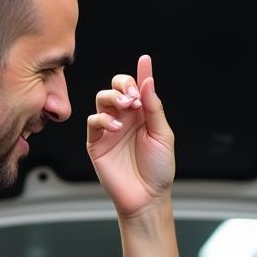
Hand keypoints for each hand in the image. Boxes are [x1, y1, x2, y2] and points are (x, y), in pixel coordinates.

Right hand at [86, 54, 175, 218]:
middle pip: (116, 87)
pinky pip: (93, 122)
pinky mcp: (96, 144)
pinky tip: (117, 128)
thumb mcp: (163, 135)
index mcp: (142, 115)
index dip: (140, 73)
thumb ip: (154, 108)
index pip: (137, 87)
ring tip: (126, 107)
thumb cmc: (158, 169)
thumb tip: (148, 81)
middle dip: (124, 84)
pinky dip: (103, 119)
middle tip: (134, 95)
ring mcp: (109, 130)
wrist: (147, 197)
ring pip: (102, 99)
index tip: (145, 59)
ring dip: (113, 97)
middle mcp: (125, 119)